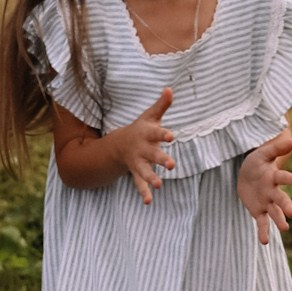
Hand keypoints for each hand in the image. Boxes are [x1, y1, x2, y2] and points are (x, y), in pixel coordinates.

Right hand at [110, 87, 175, 204]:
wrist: (119, 144)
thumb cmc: (141, 129)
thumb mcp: (150, 116)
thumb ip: (162, 105)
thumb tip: (170, 88)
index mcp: (147, 134)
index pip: (156, 133)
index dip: (163, 134)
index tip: (171, 136)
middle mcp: (142, 149)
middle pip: (153, 155)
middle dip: (161, 159)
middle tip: (172, 165)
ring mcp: (139, 163)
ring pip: (144, 171)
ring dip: (151, 178)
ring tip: (159, 184)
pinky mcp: (137, 173)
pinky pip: (140, 184)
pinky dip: (144, 193)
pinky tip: (149, 202)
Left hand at [237, 126, 291, 243]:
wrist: (248, 174)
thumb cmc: (258, 162)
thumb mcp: (263, 153)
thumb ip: (276, 149)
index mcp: (275, 177)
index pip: (284, 178)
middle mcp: (274, 192)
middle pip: (281, 199)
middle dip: (286, 206)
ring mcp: (268, 202)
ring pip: (274, 213)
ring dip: (279, 220)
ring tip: (285, 228)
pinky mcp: (259, 211)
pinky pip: (263, 223)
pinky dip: (264, 232)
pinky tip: (264, 242)